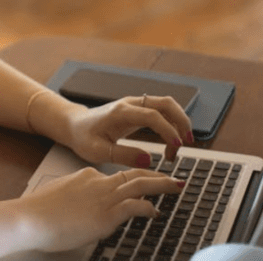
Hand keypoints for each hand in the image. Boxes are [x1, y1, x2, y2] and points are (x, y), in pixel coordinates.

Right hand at [21, 167, 182, 252]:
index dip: (133, 180)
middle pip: (134, 174)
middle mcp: (99, 182)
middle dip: (156, 176)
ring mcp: (104, 197)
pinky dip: (149, 207)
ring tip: (177, 187)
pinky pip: (136, 206)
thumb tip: (80, 209)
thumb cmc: (39, 212)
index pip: (115, 176)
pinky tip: (156, 212)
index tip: (143, 184)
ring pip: (141, 184)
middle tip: (173, 177)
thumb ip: (74, 199)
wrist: (30, 217)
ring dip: (162, 185)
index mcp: (87, 176)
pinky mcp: (107, 214)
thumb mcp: (60, 198)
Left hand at [64, 95, 193, 166]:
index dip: (167, 130)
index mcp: (120, 112)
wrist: (74, 125)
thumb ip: (122, 155)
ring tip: (179, 146)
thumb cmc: (83, 137)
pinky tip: (171, 142)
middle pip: (166, 102)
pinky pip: (161, 111)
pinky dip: (172, 123)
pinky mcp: (138, 110)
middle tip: (188, 143)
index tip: (177, 146)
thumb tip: (148, 159)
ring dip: (179, 122)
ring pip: (166, 105)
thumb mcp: (97, 151)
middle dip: (182, 121)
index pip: (151, 115)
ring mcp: (135, 105)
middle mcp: (130, 104)